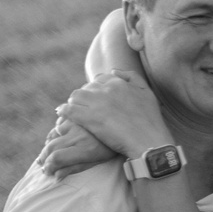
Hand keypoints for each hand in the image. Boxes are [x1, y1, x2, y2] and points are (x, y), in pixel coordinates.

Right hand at [34, 114, 120, 180]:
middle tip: (41, 163)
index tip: (47, 171)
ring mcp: (77, 123)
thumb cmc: (111, 148)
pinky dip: (57, 131)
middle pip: (51, 147)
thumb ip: (75, 168)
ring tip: (48, 151)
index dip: (48, 166)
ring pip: (53, 134)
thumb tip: (55, 176)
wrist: (128, 127)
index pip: (56, 158)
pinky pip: (60, 122)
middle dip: (43, 157)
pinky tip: (59, 136)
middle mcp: (79, 135)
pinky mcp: (78, 113)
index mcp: (85, 149)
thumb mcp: (97, 161)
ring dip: (49, 144)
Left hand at [58, 73, 173, 158]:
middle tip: (85, 107)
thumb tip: (113, 71)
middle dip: (85, 96)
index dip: (97, 89)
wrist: (147, 140)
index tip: (97, 98)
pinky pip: (69, 109)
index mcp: (119, 83)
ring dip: (73, 102)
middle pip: (87, 87)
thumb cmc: (150, 120)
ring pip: (75, 96)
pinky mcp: (88, 117)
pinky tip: (62, 113)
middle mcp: (107, 89)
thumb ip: (132, 77)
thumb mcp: (147, 92)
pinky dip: (63, 110)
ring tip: (74, 110)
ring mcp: (96, 103)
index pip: (100, 79)